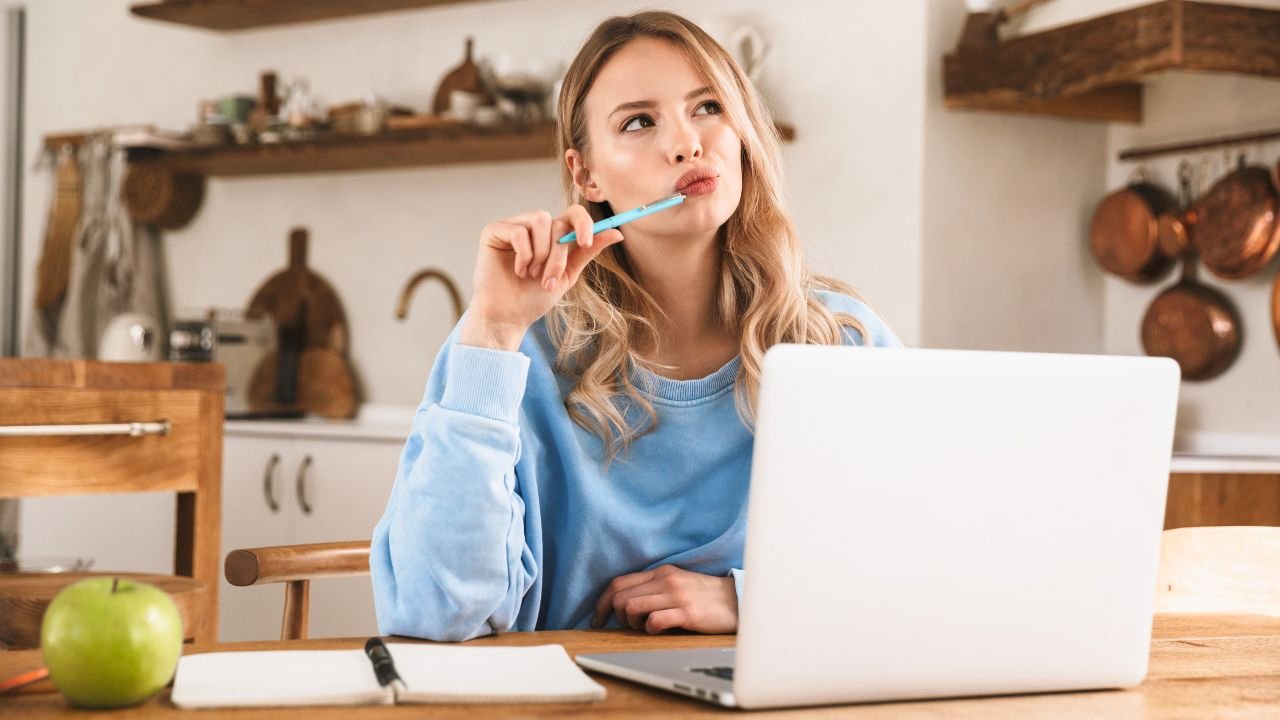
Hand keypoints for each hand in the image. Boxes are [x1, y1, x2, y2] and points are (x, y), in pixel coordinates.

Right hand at [461, 204, 623, 350]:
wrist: (508, 317)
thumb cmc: (534, 297)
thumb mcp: (567, 274)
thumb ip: (588, 252)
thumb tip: (617, 233)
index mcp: (552, 235)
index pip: (573, 213)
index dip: (583, 223)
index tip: (585, 243)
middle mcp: (533, 226)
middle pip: (558, 223)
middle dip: (558, 255)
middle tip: (548, 280)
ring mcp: (513, 226)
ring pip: (540, 221)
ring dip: (540, 254)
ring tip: (531, 274)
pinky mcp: (494, 230)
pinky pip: (518, 231)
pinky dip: (522, 255)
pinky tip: (516, 270)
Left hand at [591, 565, 738, 634]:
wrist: (738, 600)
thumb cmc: (706, 597)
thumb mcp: (677, 584)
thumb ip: (654, 589)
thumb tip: (626, 605)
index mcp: (660, 573)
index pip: (618, 583)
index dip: (602, 603)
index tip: (598, 619)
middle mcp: (665, 580)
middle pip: (621, 597)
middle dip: (617, 616)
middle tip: (629, 627)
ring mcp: (676, 595)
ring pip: (632, 607)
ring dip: (632, 624)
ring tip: (645, 629)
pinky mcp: (687, 612)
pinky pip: (654, 621)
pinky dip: (650, 629)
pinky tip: (659, 631)